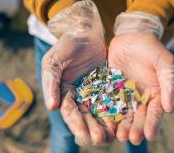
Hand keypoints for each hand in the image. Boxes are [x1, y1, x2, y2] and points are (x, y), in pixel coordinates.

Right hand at [41, 0, 115, 145]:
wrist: (85, 32)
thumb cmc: (66, 46)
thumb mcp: (53, 62)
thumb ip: (51, 83)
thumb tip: (51, 107)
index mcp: (64, 93)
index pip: (70, 113)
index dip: (76, 125)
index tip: (84, 137)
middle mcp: (80, 96)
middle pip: (86, 116)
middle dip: (93, 129)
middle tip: (101, 140)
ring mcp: (95, 92)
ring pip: (100, 112)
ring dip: (106, 125)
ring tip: (113, 136)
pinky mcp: (108, 86)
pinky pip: (113, 100)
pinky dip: (116, 111)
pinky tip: (122, 120)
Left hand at [108, 33, 173, 143]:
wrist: (132, 36)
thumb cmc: (151, 48)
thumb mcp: (165, 63)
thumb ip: (168, 84)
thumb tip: (170, 109)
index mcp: (156, 94)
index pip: (155, 112)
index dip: (153, 124)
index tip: (149, 135)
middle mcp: (140, 98)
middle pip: (139, 117)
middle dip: (136, 128)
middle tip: (132, 139)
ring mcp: (125, 94)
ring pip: (124, 114)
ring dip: (122, 125)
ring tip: (119, 136)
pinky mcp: (111, 89)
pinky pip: (109, 103)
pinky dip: (108, 113)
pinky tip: (105, 123)